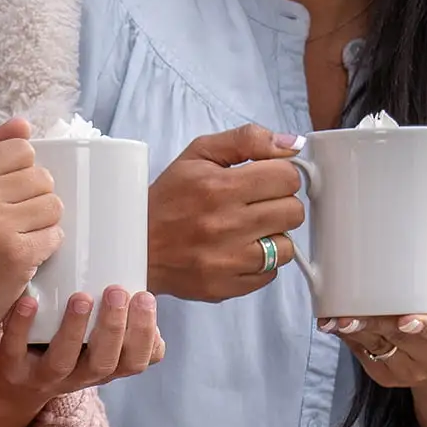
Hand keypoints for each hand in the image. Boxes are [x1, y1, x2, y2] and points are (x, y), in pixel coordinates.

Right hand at [0, 119, 60, 342]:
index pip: (22, 150)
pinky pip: (55, 235)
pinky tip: (26, 257)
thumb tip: (23, 123)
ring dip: (45, 224)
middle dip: (37, 201)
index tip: (9, 197)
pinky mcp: (17, 254)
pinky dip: (47, 247)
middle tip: (14, 225)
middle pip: (43, 178)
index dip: (24, 174)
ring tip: (21, 239)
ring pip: (53, 205)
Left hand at [0, 286, 163, 426]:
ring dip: (75, 329)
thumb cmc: (53, 349)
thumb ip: (109, 320)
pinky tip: (30, 301)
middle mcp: (77, 377)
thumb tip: (135, 281)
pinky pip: (15, 349)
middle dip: (115, 328)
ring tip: (82, 298)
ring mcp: (42, 377)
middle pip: (104, 363)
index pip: (134, 362)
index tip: (146, 298)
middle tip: (119, 292)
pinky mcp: (10, 369)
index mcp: (101, 368)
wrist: (1, 387)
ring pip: (63, 361)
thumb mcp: (88, 343)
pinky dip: (22, 325)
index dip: (146, 336)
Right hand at [148, 124, 305, 302]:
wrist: (133, 245)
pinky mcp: (225, 286)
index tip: (266, 181)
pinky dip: (259, 263)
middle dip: (279, 205)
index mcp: (220, 186)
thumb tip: (292, 144)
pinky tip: (237, 252)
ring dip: (272, 237)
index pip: (287, 177)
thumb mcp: (198, 154)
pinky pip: (269, 274)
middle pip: (293, 211)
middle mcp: (226, 224)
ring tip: (247, 231)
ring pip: (287, 246)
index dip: (280, 176)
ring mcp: (227, 260)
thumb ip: (246, 140)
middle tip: (256, 206)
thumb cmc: (166, 199)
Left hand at [321, 237, 426, 426]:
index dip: (421, 325)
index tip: (405, 320)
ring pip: (373, 346)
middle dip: (370, 325)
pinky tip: (335, 322)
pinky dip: (348, 337)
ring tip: (330, 318)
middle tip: (346, 317)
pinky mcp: (386, 376)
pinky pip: (361, 353)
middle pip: (396, 337)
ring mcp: (408, 370)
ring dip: (350, 331)